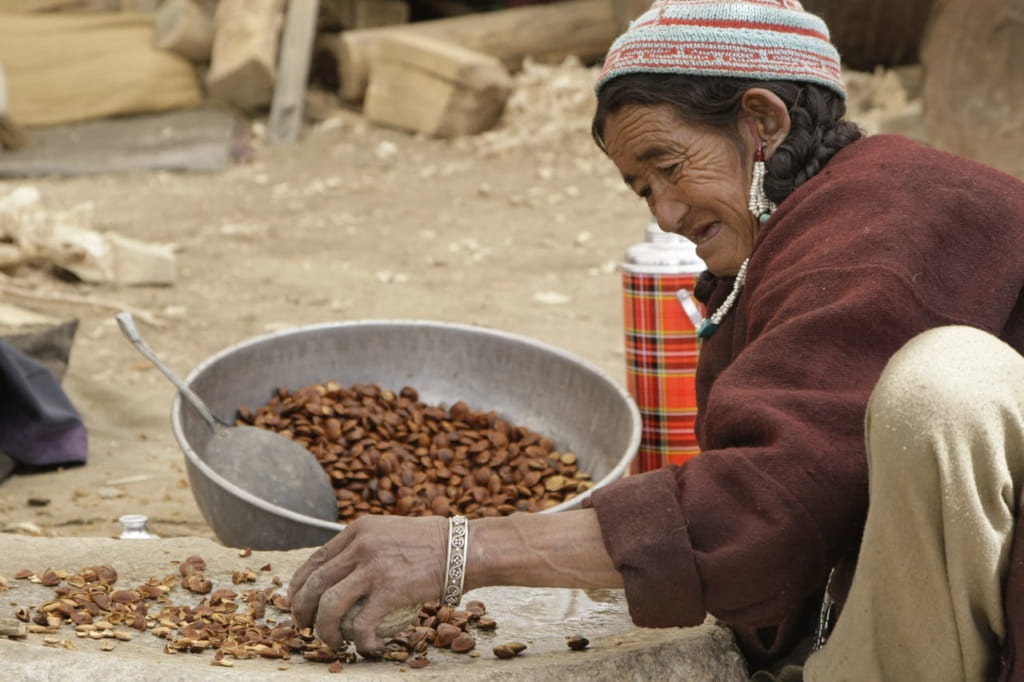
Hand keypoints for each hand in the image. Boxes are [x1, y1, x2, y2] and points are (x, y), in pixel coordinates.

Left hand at [288, 514, 447, 655]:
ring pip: (329, 605)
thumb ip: (366, 546)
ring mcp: (374, 567)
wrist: (463, 549)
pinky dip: (360, 641)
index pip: (315, 559)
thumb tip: (342, 571)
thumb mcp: (391, 532)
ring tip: (333, 642)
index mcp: (358, 530)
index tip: (298, 602)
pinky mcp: (391, 589)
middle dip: (301, 611)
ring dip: (324, 631)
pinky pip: (362, 624)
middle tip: (306, 627)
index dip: (299, 585)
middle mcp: (361, 545)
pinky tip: (368, 647)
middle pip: (314, 583)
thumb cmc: (433, 544)